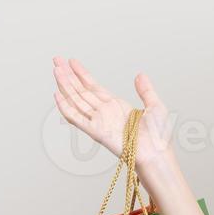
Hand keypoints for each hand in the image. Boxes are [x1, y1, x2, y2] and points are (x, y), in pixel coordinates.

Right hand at [51, 56, 173, 167]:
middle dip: (68, 75)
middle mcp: (105, 112)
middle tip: (56, 60)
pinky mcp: (95, 131)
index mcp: (116, 106)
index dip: (82, 74)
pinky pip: (76, 118)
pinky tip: (57, 94)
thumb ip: (145, 90)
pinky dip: (65, 107)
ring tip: (55, 69)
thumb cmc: (158, 138)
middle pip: (81, 90)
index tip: (71, 62)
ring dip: (65, 85)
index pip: (94, 86)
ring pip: (76, 100)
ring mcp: (99, 121)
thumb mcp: (155, 106)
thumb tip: (139, 74)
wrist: (156, 154)